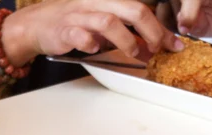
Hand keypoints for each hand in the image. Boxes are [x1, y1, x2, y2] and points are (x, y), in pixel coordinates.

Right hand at [3, 0, 183, 63]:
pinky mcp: (64, 30)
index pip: (142, 9)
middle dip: (151, 30)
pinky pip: (80, 35)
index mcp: (109, 1)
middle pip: (132, 9)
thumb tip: (150, 45)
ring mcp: (80, 16)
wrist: (37, 25)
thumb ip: (125, 32)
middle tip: (159, 49)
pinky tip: (95, 50)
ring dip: (126, 39)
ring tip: (134, 53)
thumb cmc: (71, 24)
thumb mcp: (101, 24)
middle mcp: (97, 4)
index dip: (161, 27)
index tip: (175, 44)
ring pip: (109, 21)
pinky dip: (90, 43)